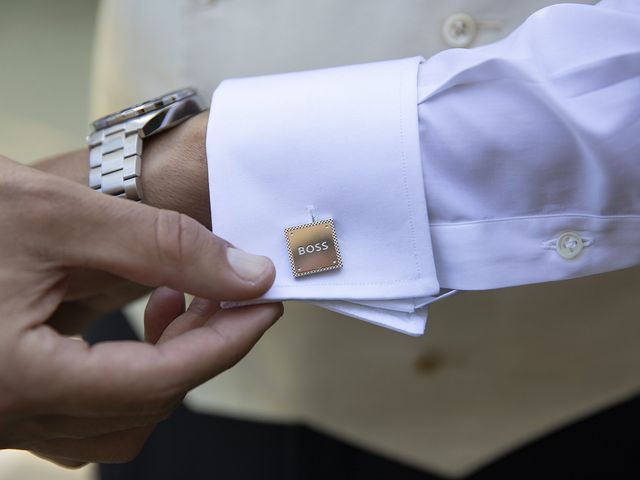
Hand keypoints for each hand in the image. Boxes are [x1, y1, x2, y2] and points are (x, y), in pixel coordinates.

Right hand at [0, 156, 281, 463]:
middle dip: (203, 346)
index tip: (265, 303)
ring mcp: (4, 415)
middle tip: (229, 291)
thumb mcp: (60, 216)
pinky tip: (141, 319)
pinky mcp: (6, 399)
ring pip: (121, 418)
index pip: (161, 379)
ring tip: (184, 299)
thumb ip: (163, 246)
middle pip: (147, 402)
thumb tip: (247, 274)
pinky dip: (132, 371)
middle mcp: (7, 415)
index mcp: (16, 379)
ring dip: (169, 363)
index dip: (227, 340)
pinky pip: (87, 411)